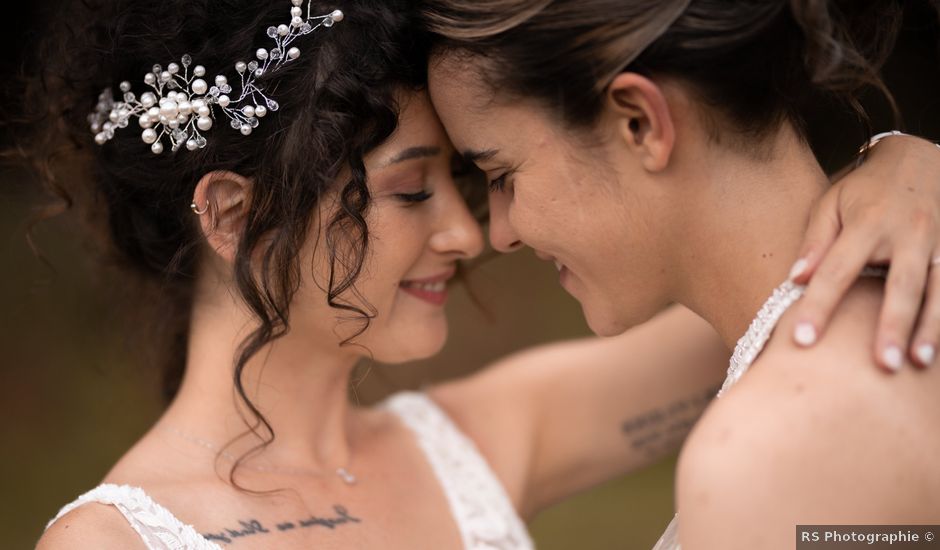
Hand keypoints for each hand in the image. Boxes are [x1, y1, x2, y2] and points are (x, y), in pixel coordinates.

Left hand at [789, 134, 939, 371]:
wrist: (919, 158)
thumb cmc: (864, 190)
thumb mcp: (831, 204)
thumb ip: (815, 243)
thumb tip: (795, 281)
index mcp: (868, 223)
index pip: (837, 271)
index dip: (819, 306)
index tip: (803, 340)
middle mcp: (909, 233)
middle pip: (902, 286)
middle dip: (892, 326)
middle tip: (882, 365)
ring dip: (931, 328)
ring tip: (919, 363)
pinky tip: (938, 348)